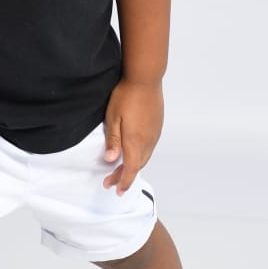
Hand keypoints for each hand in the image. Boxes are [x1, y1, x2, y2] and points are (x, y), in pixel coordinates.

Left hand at [102, 80, 163, 194]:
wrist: (145, 78)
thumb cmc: (126, 95)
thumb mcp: (113, 118)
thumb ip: (113, 141)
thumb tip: (110, 160)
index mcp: (135, 141)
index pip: (130, 169)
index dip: (123, 182)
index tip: (116, 190)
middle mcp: (148, 141)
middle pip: (138, 166)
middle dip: (125, 176)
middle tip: (112, 182)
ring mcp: (154, 134)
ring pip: (144, 157)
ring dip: (133, 166)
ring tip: (121, 170)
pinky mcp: (157, 127)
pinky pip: (149, 147)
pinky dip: (140, 156)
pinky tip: (133, 153)